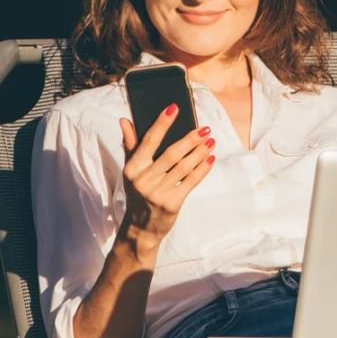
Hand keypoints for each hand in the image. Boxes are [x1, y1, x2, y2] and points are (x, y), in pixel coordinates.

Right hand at [118, 103, 215, 253]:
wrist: (141, 229)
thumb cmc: (138, 194)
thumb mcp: (131, 172)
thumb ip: (131, 145)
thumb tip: (125, 120)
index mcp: (132, 168)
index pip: (148, 140)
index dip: (162, 123)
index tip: (174, 107)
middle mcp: (143, 180)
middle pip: (171, 153)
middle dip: (190, 139)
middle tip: (205, 128)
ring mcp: (157, 193)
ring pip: (184, 167)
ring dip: (200, 152)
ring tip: (211, 141)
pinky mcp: (172, 204)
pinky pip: (191, 182)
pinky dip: (202, 169)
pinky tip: (210, 158)